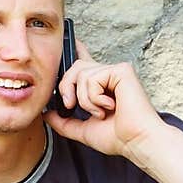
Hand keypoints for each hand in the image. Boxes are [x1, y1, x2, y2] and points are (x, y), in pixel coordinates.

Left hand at [43, 39, 162, 158]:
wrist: (135, 142)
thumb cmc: (117, 137)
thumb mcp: (82, 130)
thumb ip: (64, 122)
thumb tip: (47, 114)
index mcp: (101, 86)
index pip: (86, 62)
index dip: (77, 49)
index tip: (72, 40)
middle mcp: (109, 75)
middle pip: (75, 67)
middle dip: (66, 87)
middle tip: (70, 106)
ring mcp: (116, 71)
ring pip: (81, 74)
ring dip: (85, 100)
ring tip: (101, 112)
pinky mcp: (121, 70)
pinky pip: (92, 78)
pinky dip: (95, 97)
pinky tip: (110, 106)